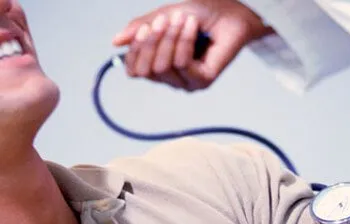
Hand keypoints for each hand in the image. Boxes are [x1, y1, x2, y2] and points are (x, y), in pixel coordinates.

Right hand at [112, 0, 273, 90]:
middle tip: (164, 20)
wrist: (231, 12)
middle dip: (152, 41)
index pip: (134, 69)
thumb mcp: (163, 17)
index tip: (146, 26)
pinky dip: (184, 41)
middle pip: (146, 70)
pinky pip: (181, 64)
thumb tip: (116, 42)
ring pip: (162, 67)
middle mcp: (172, 78)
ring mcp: (187, 82)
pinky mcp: (202, 81)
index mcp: (160, 65)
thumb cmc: (201, 15)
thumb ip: (141, 29)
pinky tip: (193, 28)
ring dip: (170, 38)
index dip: (135, 49)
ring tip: (184, 20)